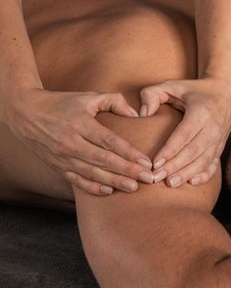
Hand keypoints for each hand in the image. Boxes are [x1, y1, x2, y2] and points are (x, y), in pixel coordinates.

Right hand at [2, 88, 153, 194]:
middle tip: (148, 179)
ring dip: (114, 181)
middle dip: (128, 171)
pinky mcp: (58, 166)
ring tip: (133, 187)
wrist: (25, 113)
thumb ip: (114, 101)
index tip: (146, 161)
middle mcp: (71, 142)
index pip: (109, 141)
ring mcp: (63, 157)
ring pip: (92, 173)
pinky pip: (77, 181)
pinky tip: (109, 191)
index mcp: (80, 124)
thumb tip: (136, 114)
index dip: (129, 153)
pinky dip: (92, 187)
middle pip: (104, 160)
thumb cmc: (62, 103)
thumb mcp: (87, 96)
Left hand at [140, 77, 230, 186]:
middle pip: (193, 151)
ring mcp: (219, 139)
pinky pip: (213, 164)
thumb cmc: (194, 90)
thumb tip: (141, 114)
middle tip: (156, 178)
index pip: (184, 135)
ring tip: (170, 183)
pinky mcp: (221, 147)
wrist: (226, 91)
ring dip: (187, 174)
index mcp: (202, 112)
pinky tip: (191, 182)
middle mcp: (213, 127)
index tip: (154, 163)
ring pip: (203, 161)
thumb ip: (152, 94)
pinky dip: (204, 175)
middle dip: (174, 167)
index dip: (170, 150)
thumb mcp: (172, 85)